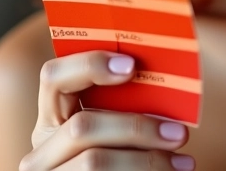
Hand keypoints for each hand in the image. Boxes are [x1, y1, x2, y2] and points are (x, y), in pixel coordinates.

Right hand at [19, 51, 194, 169]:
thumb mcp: (113, 127)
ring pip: (94, 162)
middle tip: (180, 133)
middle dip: (136, 128)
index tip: (132, 66)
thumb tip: (167, 79)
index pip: (54, 76)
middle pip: (82, 126)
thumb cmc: (121, 154)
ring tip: (184, 162)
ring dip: (146, 161)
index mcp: (52, 117)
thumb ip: (123, 105)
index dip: (90, 65)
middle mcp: (41, 150)